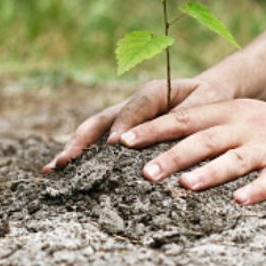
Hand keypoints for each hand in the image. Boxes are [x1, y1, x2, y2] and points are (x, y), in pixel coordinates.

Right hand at [43, 78, 235, 173]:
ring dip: (74, 149)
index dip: (123, 126)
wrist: (211, 93)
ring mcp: (124, 118)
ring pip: (93, 132)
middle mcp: (132, 104)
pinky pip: (99, 142)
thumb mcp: (207, 104)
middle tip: (66, 161)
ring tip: (53, 169)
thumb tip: (167, 136)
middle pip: (101, 120)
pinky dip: (82, 156)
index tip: (114, 146)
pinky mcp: (123, 131)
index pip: (134, 109)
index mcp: (153, 92)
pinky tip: (64, 173)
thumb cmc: (211, 99)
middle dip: (82, 141)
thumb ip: (187, 116)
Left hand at [116, 99, 265, 204]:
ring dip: (209, 173)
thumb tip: (155, 139)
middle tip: (144, 173)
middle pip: (203, 140)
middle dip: (173, 156)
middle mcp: (244, 126)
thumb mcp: (237, 117)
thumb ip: (202, 126)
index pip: (183, 119)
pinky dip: (256, 191)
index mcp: (227, 113)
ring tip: (185, 186)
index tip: (123, 141)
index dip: (153, 129)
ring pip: (234, 159)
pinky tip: (240, 202)